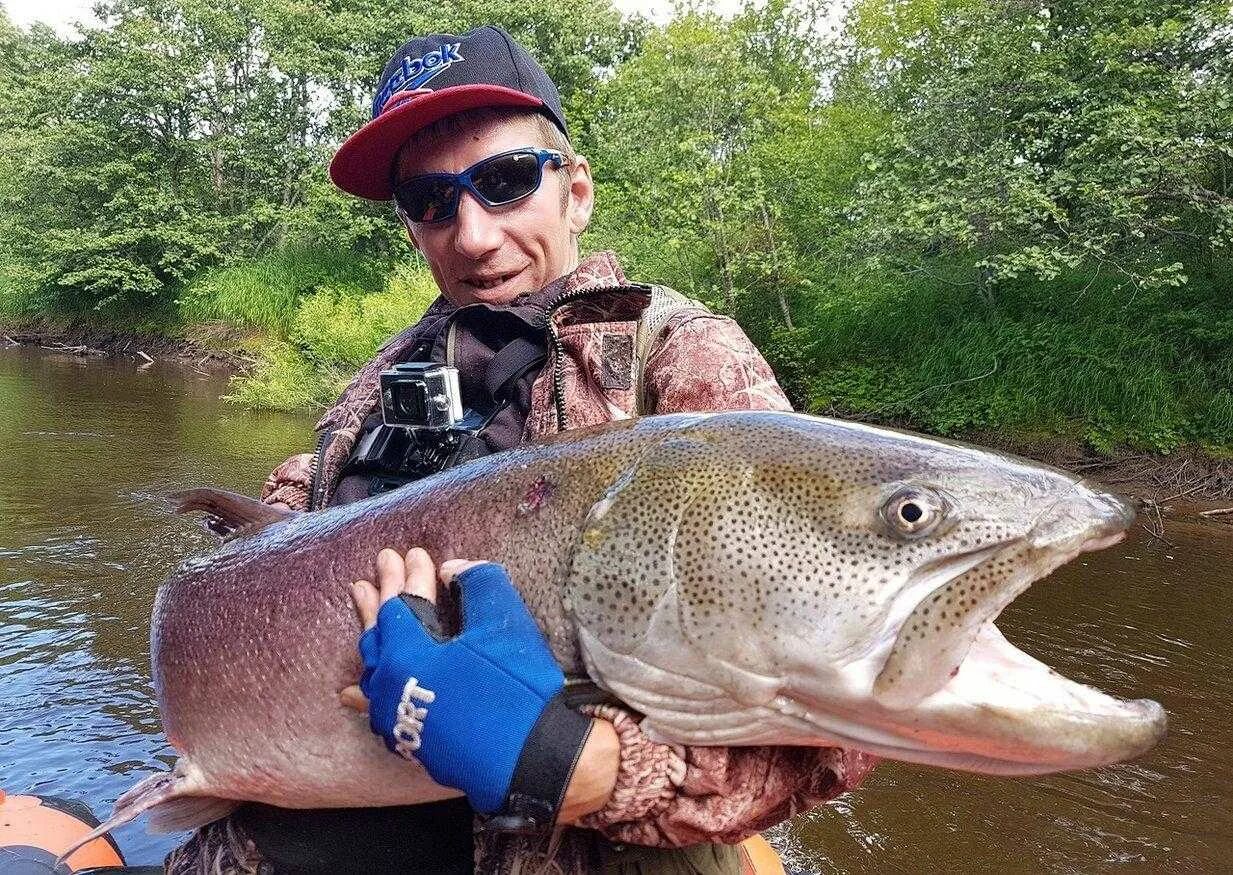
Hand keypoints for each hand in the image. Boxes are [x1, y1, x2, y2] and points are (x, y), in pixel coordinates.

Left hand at [341, 548, 594, 819]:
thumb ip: (477, 582)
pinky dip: (364, 695)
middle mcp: (391, 684)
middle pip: (379, 631)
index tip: (416, 552)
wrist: (529, 756)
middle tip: (382, 563)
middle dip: (383, 594)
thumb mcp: (502, 622)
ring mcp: (397, 716)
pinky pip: (376, 712)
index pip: (402, 602)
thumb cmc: (514, 686)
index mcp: (407, 652)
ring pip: (373, 666)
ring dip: (372, 632)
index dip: (411, 574)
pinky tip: (351, 692)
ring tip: (365, 602)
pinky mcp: (411, 740)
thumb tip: (452, 568)